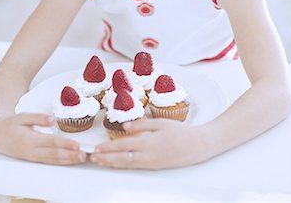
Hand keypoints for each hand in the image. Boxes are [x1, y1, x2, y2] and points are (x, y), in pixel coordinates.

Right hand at [0, 112, 85, 164]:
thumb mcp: (22, 116)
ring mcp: (32, 156)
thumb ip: (38, 117)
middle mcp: (31, 151)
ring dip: (67, 160)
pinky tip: (69, 160)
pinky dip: (60, 162)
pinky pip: (49, 161)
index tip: (76, 145)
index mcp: (29, 139)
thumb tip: (52, 119)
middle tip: (83, 155)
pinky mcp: (33, 159)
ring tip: (80, 158)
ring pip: (52, 160)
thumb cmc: (11, 124)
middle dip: (70, 155)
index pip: (51, 142)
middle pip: (54, 154)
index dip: (65, 144)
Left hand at [90, 118, 210, 169]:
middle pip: (122, 158)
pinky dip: (123, 165)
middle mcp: (149, 155)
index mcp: (149, 141)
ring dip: (112, 163)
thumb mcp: (161, 122)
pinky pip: (136, 167)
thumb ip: (142, 124)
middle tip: (93, 157)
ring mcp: (152, 163)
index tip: (97, 148)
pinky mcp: (155, 167)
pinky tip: (116, 164)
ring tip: (100, 162)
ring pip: (128, 165)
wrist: (197, 146)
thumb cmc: (180, 131)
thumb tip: (125, 126)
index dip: (109, 147)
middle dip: (106, 158)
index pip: (124, 145)